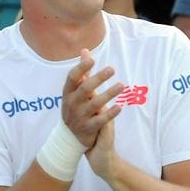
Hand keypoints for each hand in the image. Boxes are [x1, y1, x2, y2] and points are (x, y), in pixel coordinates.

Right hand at [61, 50, 123, 178]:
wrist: (69, 138)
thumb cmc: (75, 108)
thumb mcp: (75, 91)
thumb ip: (83, 72)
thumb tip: (85, 51)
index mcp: (68, 93)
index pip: (73, 78)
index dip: (81, 68)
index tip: (92, 60)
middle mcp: (72, 104)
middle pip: (85, 89)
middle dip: (98, 78)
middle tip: (112, 69)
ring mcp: (79, 117)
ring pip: (95, 104)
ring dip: (109, 94)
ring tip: (121, 85)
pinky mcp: (88, 128)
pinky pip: (100, 120)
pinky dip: (110, 113)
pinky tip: (120, 106)